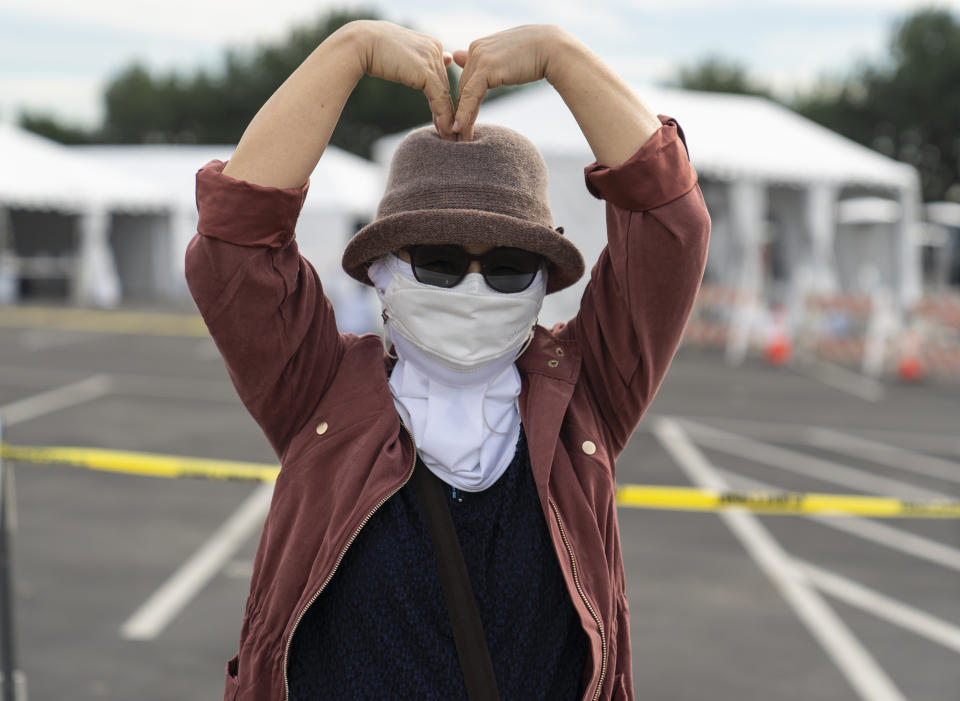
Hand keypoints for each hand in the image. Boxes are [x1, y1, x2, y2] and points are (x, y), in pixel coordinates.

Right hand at [358, 20, 456, 138]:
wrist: (361, 43)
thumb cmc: (373, 48)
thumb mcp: (403, 55)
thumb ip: (422, 62)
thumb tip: (447, 59)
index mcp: (431, 45)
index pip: (440, 77)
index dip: (441, 100)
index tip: (441, 119)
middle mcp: (436, 49)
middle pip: (444, 87)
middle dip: (447, 111)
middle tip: (451, 133)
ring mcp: (432, 59)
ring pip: (444, 94)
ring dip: (448, 119)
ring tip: (450, 137)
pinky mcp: (426, 71)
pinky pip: (439, 98)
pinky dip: (443, 117)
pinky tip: (445, 131)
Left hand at [451, 24, 563, 140]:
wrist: (552, 48)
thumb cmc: (535, 54)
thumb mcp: (505, 59)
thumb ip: (485, 63)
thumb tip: (457, 57)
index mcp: (479, 47)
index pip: (467, 80)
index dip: (464, 103)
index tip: (461, 123)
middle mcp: (475, 49)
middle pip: (464, 88)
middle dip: (461, 112)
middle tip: (457, 136)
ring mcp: (479, 57)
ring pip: (465, 93)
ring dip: (462, 118)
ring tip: (460, 138)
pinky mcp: (486, 67)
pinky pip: (471, 94)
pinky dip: (465, 112)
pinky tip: (460, 127)